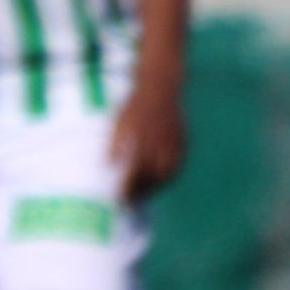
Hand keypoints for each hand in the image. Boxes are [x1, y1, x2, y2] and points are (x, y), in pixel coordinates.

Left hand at [108, 86, 188, 202]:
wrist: (159, 88)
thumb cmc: (134, 106)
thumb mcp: (119, 121)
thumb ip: (114, 143)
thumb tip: (107, 164)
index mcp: (143, 138)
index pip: (136, 171)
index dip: (128, 187)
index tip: (119, 199)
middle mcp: (160, 142)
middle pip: (151, 176)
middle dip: (140, 191)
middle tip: (129, 202)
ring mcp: (174, 142)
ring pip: (166, 172)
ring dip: (154, 187)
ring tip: (142, 195)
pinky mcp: (182, 141)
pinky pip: (176, 164)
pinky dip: (168, 176)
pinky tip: (158, 182)